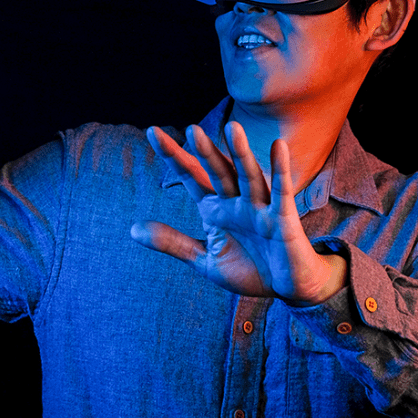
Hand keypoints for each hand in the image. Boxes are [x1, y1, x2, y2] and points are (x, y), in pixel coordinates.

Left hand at [131, 122, 346, 304]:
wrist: (285, 289)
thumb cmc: (248, 270)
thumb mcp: (204, 259)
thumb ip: (172, 242)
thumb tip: (132, 229)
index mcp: (214, 208)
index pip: (190, 176)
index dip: (173, 156)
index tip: (152, 132)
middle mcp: (235, 201)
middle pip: (218, 172)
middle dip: (205, 153)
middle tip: (191, 130)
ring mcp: (259, 207)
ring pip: (248, 176)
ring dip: (240, 153)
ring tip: (232, 128)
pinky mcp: (282, 218)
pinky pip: (281, 191)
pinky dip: (280, 170)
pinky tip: (278, 146)